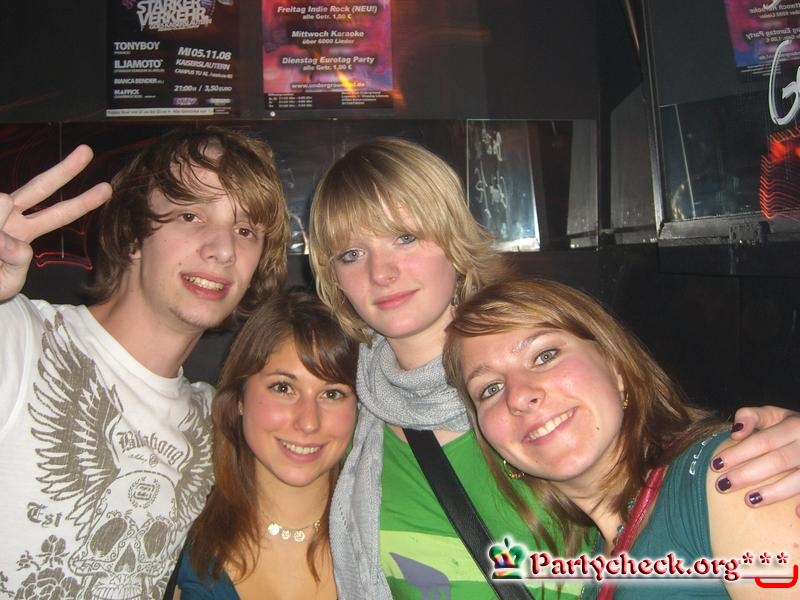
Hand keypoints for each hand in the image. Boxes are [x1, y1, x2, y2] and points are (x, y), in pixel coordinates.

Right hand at [0, 145, 110, 300]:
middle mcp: (8, 216)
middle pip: (39, 187)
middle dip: (65, 170)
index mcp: (23, 233)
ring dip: (0, 239)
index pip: (57, 214)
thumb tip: (12, 239)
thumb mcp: (7, 283)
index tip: (106, 188)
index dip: (83, 202)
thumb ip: (16, 264)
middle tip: (88, 151)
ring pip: (4, 201)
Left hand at [710, 405, 799, 515]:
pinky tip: (796, 514)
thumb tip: (735, 433)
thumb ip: (751, 416)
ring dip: (774, 492)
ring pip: (798, 480)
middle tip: (722, 486)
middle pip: (777, 461)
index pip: (762, 442)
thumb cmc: (789, 427)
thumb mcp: (773, 415)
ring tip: (749, 501)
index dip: (738, 453)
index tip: (715, 465)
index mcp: (793, 426)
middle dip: (747, 474)